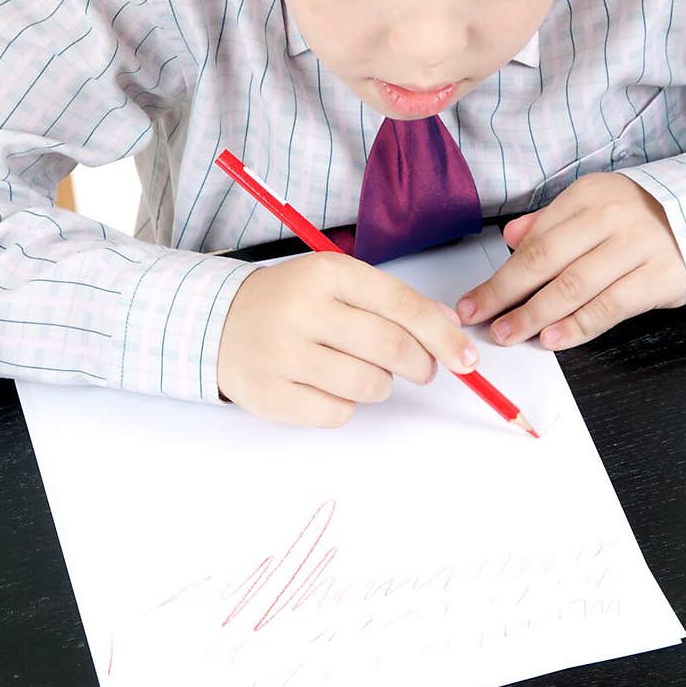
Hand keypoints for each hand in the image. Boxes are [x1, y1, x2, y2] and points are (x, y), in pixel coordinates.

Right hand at [217, 251, 479, 426]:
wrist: (218, 322)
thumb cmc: (291, 301)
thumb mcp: (337, 282)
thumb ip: (391, 300)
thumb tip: (449, 326)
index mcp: (326, 273)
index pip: (401, 306)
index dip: (442, 336)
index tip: (467, 358)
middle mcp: (302, 310)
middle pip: (390, 348)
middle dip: (421, 365)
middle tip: (422, 369)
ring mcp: (283, 355)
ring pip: (369, 385)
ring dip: (382, 386)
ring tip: (364, 372)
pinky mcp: (271, 396)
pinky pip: (337, 413)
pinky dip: (346, 405)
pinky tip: (328, 386)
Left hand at [455, 172, 685, 349]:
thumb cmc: (649, 216)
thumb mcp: (600, 204)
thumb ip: (553, 220)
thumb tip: (511, 237)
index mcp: (590, 195)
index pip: (535, 239)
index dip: (499, 272)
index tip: (473, 298)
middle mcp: (611, 216)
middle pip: (545, 260)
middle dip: (506, 294)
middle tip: (480, 318)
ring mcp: (637, 246)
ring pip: (573, 286)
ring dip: (535, 315)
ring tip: (509, 333)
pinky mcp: (659, 277)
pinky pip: (609, 306)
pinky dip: (577, 326)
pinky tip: (553, 339)